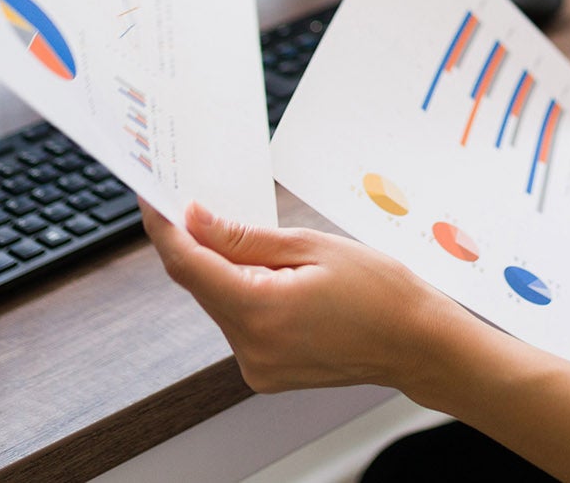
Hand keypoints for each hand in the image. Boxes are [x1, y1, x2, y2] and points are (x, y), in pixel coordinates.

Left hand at [143, 201, 471, 394]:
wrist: (416, 343)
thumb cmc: (380, 292)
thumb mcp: (313, 246)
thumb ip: (245, 238)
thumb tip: (195, 220)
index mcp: (260, 311)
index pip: (188, 265)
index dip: (163, 229)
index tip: (152, 198)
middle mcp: (250, 347)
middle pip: (201, 285)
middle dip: (198, 245)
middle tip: (201, 204)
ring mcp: (256, 366)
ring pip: (219, 303)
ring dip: (226, 271)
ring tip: (269, 250)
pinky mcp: (264, 372)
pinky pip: (238, 323)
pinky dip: (244, 295)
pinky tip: (277, 280)